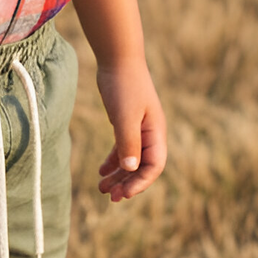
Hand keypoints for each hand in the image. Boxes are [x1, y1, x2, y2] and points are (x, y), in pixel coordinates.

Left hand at [96, 59, 167, 201]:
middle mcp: (150, 134)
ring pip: (130, 160)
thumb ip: (128, 143)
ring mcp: (138, 129)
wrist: (118, 59)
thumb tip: (131, 168)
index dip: (141, 183)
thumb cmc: (124, 86)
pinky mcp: (125, 124)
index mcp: (155, 133)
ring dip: (118, 176)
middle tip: (111, 197)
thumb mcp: (125, 117)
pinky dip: (113, 162)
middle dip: (128, 184)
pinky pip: (122, 149)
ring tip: (102, 189)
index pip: (154, 166)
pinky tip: (101, 172)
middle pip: (142, 167)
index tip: (124, 194)